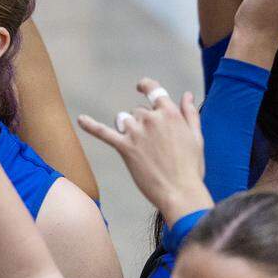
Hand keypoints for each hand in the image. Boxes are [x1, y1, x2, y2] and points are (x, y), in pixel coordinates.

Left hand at [78, 79, 211, 224]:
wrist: (180, 192)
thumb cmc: (191, 168)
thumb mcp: (196, 137)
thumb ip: (190, 114)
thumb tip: (186, 95)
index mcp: (170, 114)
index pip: (154, 90)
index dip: (146, 86)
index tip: (140, 86)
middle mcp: (152, 119)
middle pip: (138, 111)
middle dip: (143, 123)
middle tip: (154, 146)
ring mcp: (136, 133)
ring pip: (123, 120)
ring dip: (127, 128)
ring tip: (140, 148)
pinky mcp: (124, 148)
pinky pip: (103, 132)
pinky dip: (91, 125)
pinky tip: (80, 119)